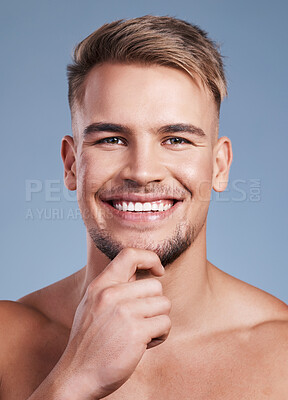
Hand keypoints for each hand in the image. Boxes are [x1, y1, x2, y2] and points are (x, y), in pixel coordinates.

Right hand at [59, 248, 171, 398]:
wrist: (77, 375)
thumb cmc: (89, 341)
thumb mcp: (92, 304)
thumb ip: (114, 287)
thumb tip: (141, 271)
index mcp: (100, 285)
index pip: (130, 255)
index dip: (150, 258)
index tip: (158, 271)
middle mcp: (111, 294)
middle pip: (155, 285)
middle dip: (155, 304)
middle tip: (141, 320)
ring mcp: (124, 312)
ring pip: (164, 304)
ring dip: (159, 320)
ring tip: (141, 333)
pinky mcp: (136, 331)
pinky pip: (165, 323)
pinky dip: (160, 335)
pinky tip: (144, 344)